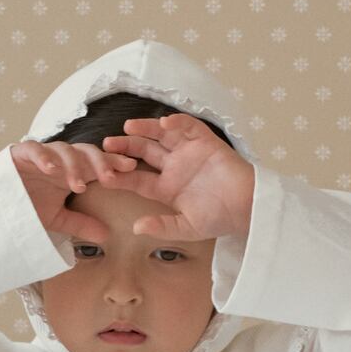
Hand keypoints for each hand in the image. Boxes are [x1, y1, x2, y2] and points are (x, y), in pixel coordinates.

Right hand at [8, 139, 140, 244]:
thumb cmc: (27, 208)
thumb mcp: (57, 219)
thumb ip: (80, 223)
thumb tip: (106, 236)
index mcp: (72, 170)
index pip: (97, 162)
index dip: (114, 163)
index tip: (131, 169)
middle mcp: (60, 159)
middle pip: (86, 152)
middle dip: (100, 162)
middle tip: (110, 178)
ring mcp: (42, 154)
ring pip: (64, 150)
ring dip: (73, 166)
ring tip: (78, 185)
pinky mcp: (20, 152)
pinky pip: (34, 149)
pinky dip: (42, 157)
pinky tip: (50, 169)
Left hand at [98, 114, 255, 242]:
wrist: (247, 207)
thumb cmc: (219, 219)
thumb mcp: (187, 228)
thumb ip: (162, 227)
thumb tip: (135, 227)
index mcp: (166, 188)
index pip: (138, 179)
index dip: (121, 177)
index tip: (103, 175)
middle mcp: (174, 167)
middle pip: (144, 152)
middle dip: (126, 146)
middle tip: (106, 144)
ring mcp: (188, 152)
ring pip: (161, 135)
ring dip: (145, 128)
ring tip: (129, 126)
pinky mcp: (205, 141)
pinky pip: (189, 127)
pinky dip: (177, 123)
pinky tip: (164, 124)